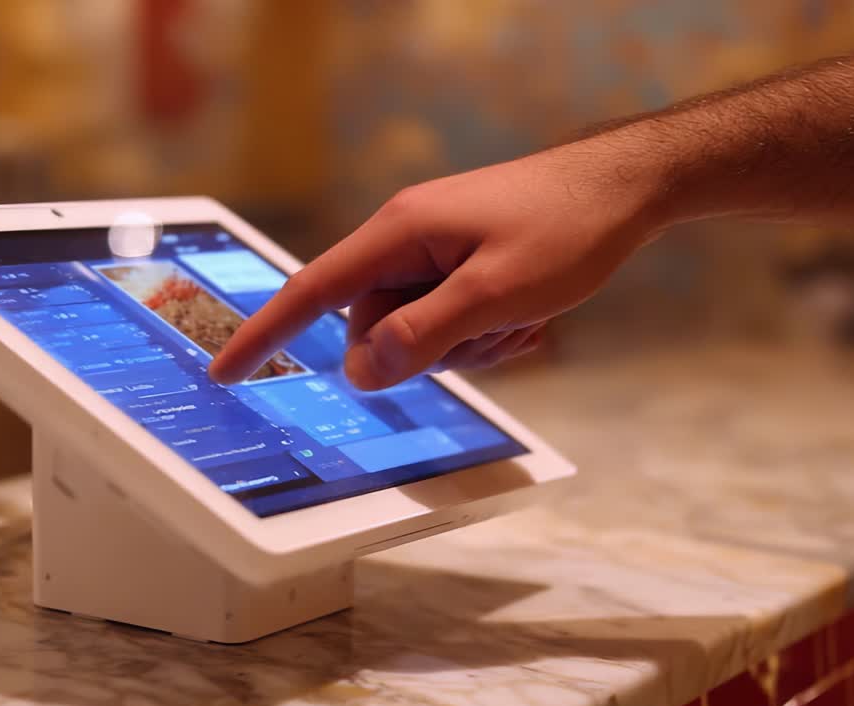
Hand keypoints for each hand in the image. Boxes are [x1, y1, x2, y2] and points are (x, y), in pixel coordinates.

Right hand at [210, 143, 669, 389]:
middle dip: (423, 350)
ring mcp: (432, 251)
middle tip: (490, 333)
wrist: (627, 186)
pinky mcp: (458, 263)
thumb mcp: (496, 294)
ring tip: (518, 319)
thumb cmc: (567, 228)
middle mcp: (405, 239)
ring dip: (462, 344)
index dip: (264, 336)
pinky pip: (444, 319)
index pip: (312, 292)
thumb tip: (361, 371)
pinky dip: (480, 332)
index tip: (225, 372)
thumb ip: (423, 335)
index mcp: (398, 233)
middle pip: (373, 326)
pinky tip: (525, 317)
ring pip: (413, 329)